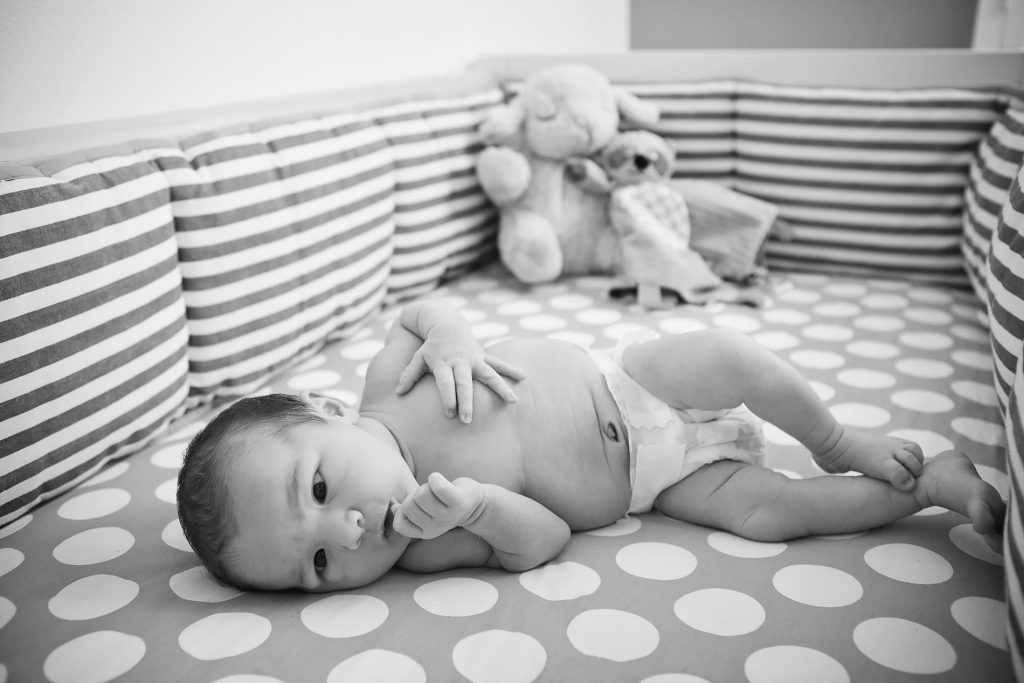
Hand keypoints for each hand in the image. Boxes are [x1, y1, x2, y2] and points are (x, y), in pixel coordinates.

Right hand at [392, 473, 483, 539]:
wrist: (475, 503)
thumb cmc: (445, 504)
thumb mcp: (425, 512)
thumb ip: (407, 512)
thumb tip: (393, 508)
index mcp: (425, 532)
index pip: (399, 524)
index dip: (403, 510)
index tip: (416, 505)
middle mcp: (436, 528)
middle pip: (408, 505)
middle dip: (415, 495)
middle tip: (430, 495)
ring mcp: (448, 516)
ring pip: (421, 494)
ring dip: (427, 486)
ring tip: (438, 490)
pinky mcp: (458, 501)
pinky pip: (438, 486)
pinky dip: (435, 478)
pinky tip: (439, 479)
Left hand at [394, 333, 524, 422]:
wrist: (447, 324)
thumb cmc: (431, 347)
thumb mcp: (418, 358)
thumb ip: (409, 375)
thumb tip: (398, 393)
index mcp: (443, 363)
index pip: (445, 383)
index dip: (448, 397)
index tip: (450, 414)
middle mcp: (460, 362)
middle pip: (465, 383)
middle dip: (467, 401)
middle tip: (468, 420)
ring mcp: (474, 359)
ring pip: (489, 374)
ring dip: (501, 387)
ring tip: (513, 401)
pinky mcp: (483, 357)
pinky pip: (499, 364)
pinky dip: (511, 370)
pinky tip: (524, 378)